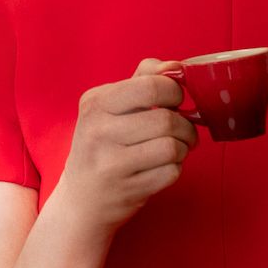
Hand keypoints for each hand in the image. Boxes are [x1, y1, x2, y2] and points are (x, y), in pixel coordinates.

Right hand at [50, 58, 197, 232]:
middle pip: (166, 119)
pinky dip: (176, 167)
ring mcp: (111, 163)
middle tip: (184, 128)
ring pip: (172, 146)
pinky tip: (163, 166)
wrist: (81, 200)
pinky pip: (171, 172)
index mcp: (95, 103)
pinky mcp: (128, 190)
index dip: (174, 91)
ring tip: (175, 147)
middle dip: (186, 124)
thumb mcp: (109, 107)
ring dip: (184, 147)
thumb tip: (176, 66)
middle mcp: (98, 131)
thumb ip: (142, 79)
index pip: (150, 86)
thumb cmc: (102, 145)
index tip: (174, 100)